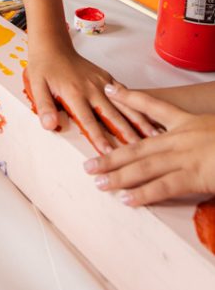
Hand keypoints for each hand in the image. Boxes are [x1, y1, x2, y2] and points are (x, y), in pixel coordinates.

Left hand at [26, 44, 152, 152]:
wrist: (53, 46)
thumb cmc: (44, 68)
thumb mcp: (36, 86)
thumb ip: (44, 106)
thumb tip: (49, 126)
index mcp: (74, 93)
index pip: (88, 120)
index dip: (99, 137)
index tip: (109, 154)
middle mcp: (92, 88)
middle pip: (113, 114)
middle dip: (127, 134)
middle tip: (142, 150)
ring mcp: (102, 82)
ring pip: (125, 105)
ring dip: (139, 121)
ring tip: (155, 137)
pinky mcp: (107, 78)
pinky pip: (126, 94)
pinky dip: (139, 106)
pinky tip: (150, 117)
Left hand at [84, 84, 214, 204]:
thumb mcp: (211, 127)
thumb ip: (198, 135)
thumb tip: (186, 144)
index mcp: (187, 123)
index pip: (154, 107)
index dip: (130, 99)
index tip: (109, 90)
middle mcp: (180, 137)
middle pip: (138, 146)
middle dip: (111, 155)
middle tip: (87, 163)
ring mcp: (185, 155)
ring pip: (143, 166)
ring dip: (118, 175)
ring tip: (97, 182)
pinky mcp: (194, 175)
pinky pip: (163, 186)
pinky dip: (143, 193)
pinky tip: (126, 200)